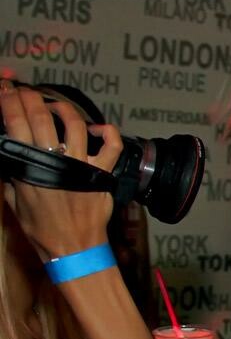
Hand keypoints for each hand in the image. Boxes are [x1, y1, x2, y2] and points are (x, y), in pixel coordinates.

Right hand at [1, 74, 121, 259]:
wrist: (73, 247)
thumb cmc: (42, 228)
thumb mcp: (15, 200)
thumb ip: (12, 175)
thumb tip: (8, 155)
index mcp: (30, 169)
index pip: (16, 125)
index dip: (10, 103)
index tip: (6, 90)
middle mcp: (56, 164)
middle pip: (41, 119)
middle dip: (30, 99)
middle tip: (25, 91)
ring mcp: (82, 167)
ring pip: (75, 125)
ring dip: (64, 109)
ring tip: (55, 106)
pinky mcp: (102, 174)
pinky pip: (112, 147)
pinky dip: (107, 132)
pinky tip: (96, 128)